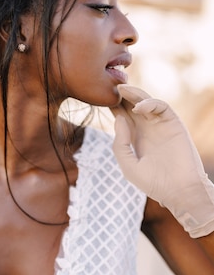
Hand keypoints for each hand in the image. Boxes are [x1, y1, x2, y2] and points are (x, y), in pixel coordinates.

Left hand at [111, 84, 213, 237]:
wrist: (178, 191)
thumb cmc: (153, 182)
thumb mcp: (128, 164)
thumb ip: (120, 143)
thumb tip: (118, 118)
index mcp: (133, 137)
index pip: (120, 115)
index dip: (110, 106)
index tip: (96, 96)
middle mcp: (146, 127)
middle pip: (130, 104)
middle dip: (120, 94)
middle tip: (107, 83)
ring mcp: (160, 124)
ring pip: (145, 101)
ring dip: (133, 93)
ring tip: (120, 89)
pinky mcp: (173, 122)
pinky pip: (161, 106)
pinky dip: (149, 103)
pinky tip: (137, 108)